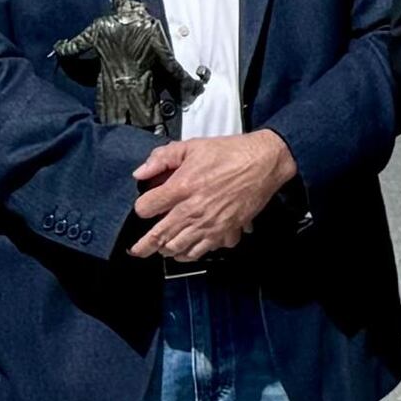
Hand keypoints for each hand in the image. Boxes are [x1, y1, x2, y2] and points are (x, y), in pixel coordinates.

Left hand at [128, 129, 298, 264]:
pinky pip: (200, 251)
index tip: (143, 208)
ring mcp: (208, 224)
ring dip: (165, 250)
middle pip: (157, 236)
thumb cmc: (231, 153)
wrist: (264, 163)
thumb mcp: (193, 146)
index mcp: (182, 187)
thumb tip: (140, 173)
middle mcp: (192, 210)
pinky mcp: (224, 232)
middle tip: (136, 250)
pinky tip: (184, 251)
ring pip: (177, 248)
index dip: (141, 208)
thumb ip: (163, 157)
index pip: (146, 208)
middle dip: (143, 246)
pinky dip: (188, 254)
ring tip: (160, 248)